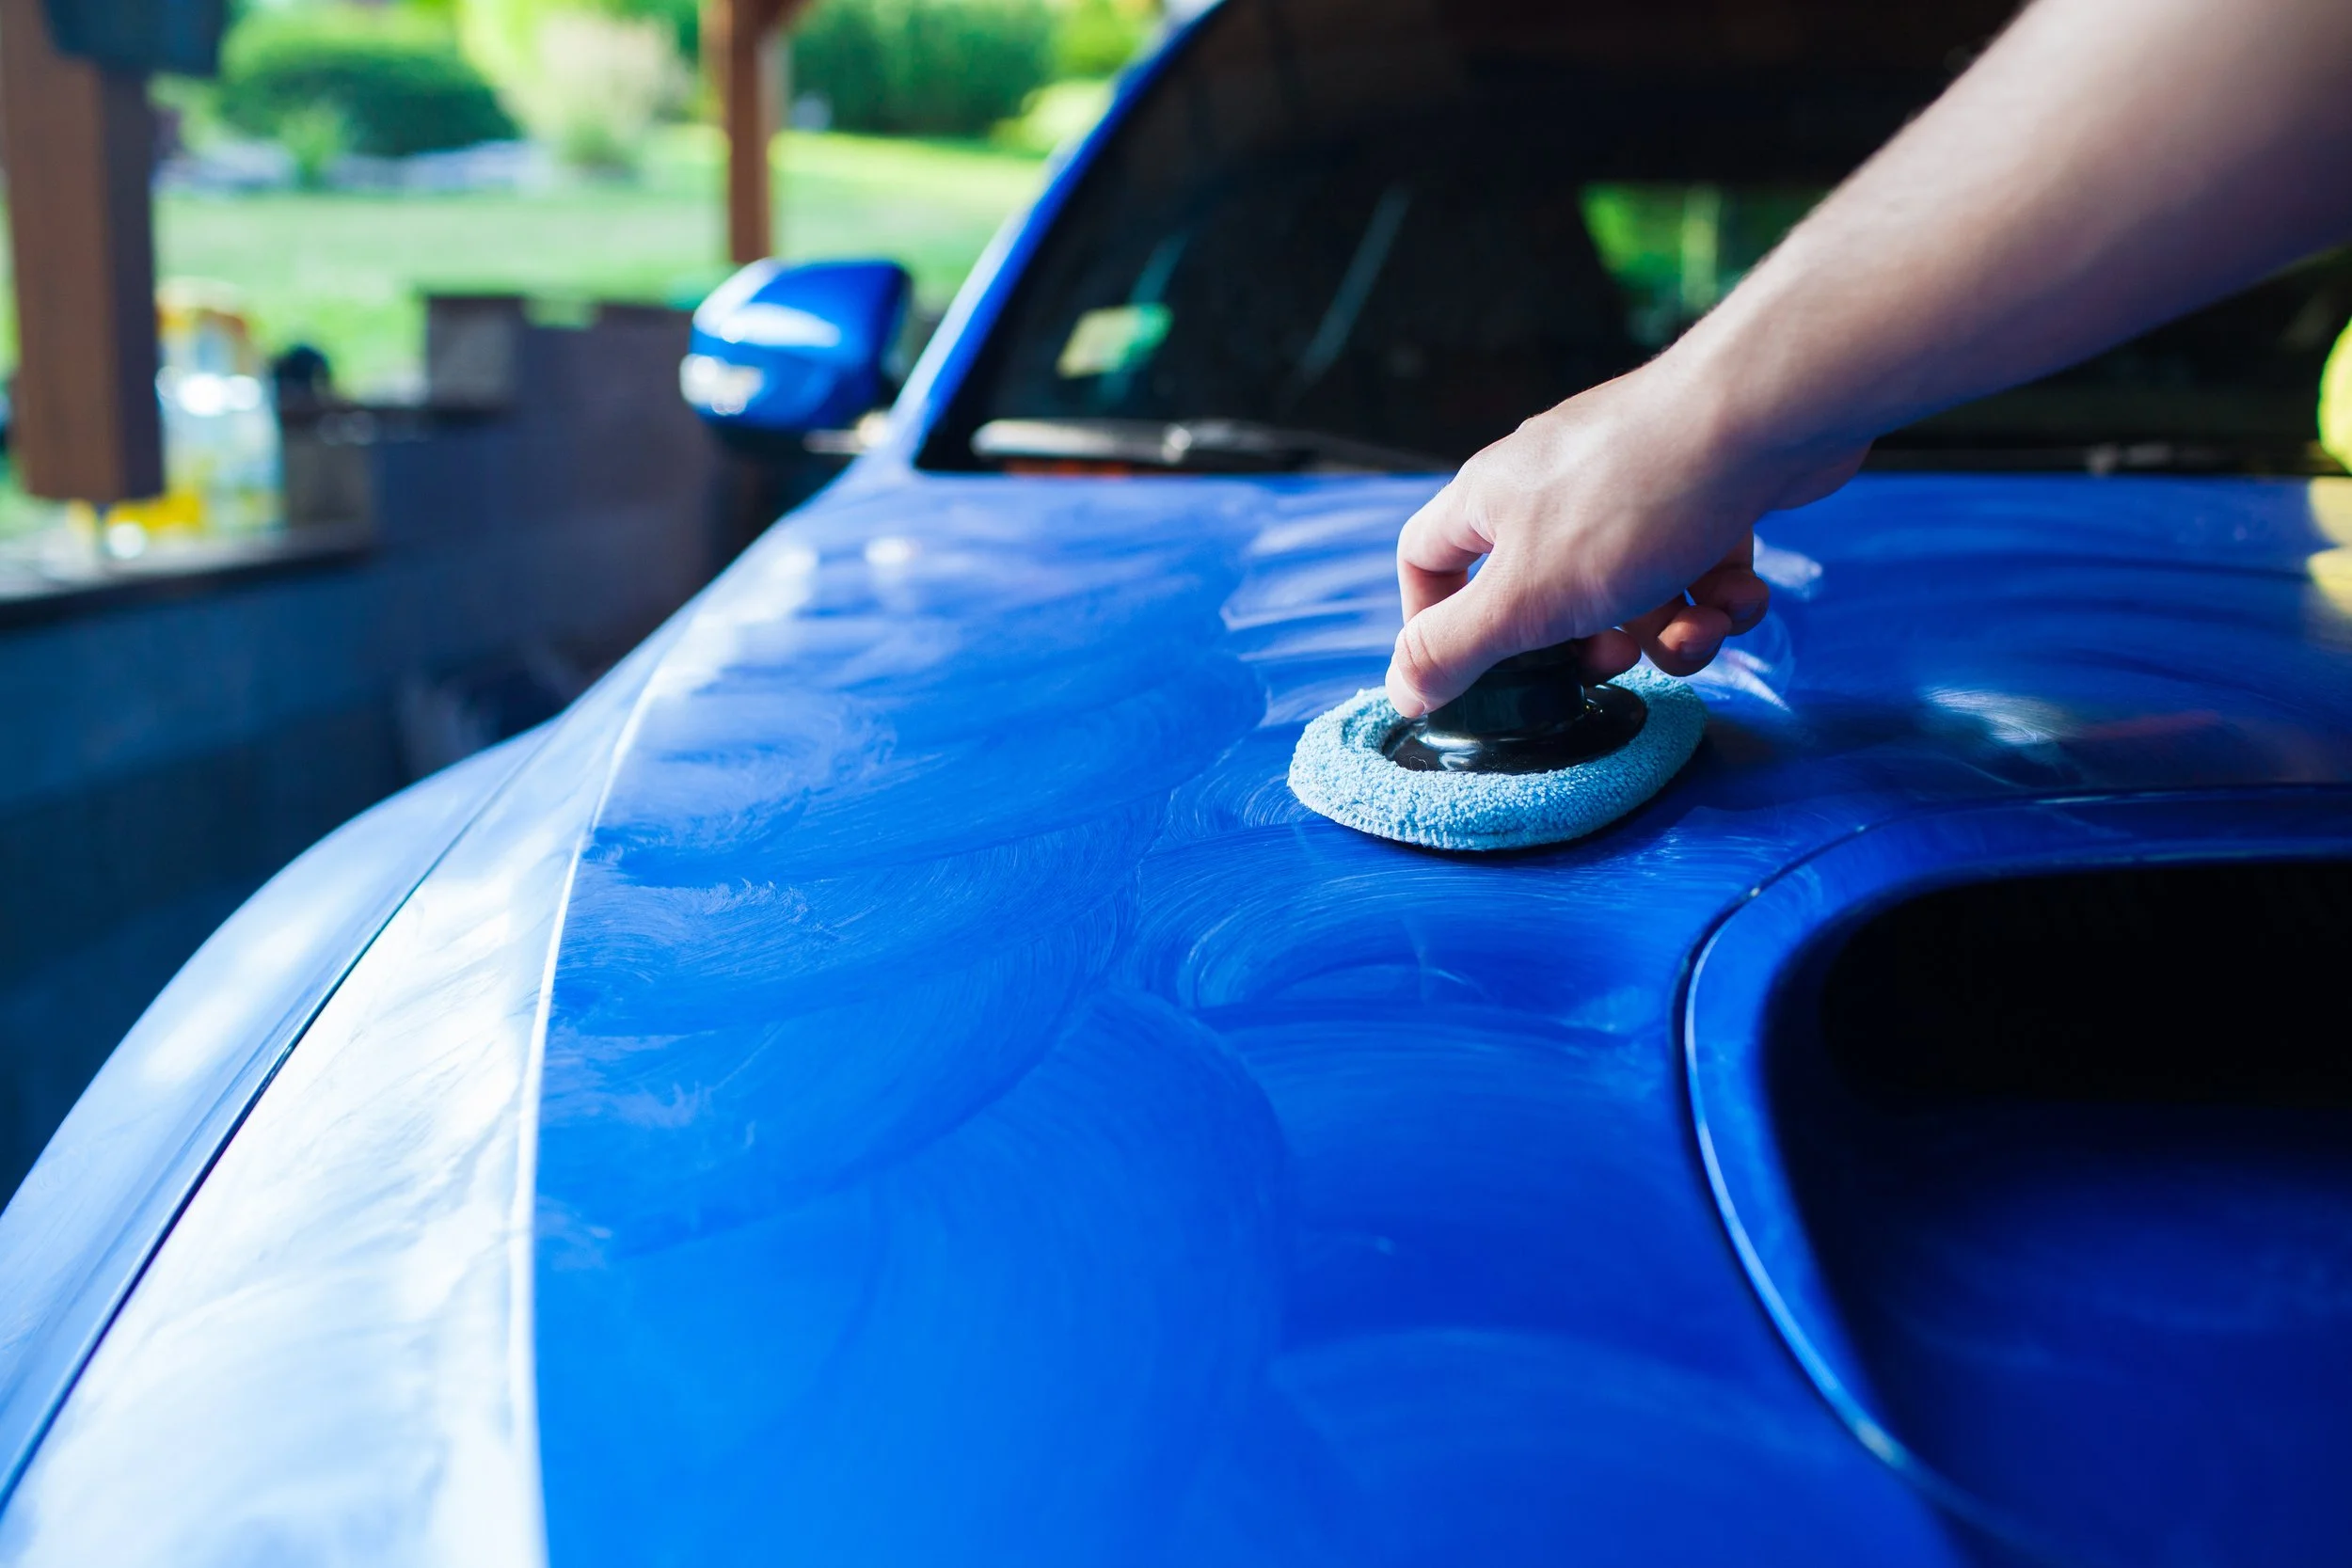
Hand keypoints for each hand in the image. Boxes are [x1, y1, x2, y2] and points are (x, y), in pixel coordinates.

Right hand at [1385, 358, 1865, 715]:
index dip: (1436, 622)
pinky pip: (1691, 563)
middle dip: (1588, 643)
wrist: (1765, 417)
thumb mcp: (1524, 599)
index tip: (1475, 673)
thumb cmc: (1633, 502)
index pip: (1426, 558)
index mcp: (1490, 498)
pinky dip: (1717, 593)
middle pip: (1543, 592)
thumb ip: (1455, 649)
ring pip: (1629, 589)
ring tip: (1705, 628)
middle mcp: (1551, 483)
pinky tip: (1741, 594)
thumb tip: (1402, 689)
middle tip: (1618, 658)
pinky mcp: (1700, 486)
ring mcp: (1627, 482)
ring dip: (1669, 629)